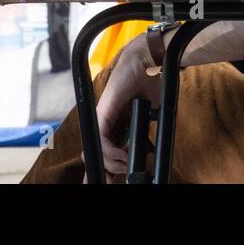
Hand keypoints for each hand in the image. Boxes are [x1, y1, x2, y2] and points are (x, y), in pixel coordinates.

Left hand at [95, 35, 164, 180]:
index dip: (104, 168)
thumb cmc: (149, 83)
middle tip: (111, 182)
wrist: (147, 62)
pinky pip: (101, 139)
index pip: (102, 150)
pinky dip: (110, 151)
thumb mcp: (148, 114)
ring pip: (97, 150)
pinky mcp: (103, 113)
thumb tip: (143, 149)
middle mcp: (103, 121)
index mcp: (114, 122)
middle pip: (94, 154)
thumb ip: (141, 131)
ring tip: (125, 164)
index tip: (109, 180)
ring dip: (111, 163)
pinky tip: (121, 155)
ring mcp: (101, 117)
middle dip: (102, 172)